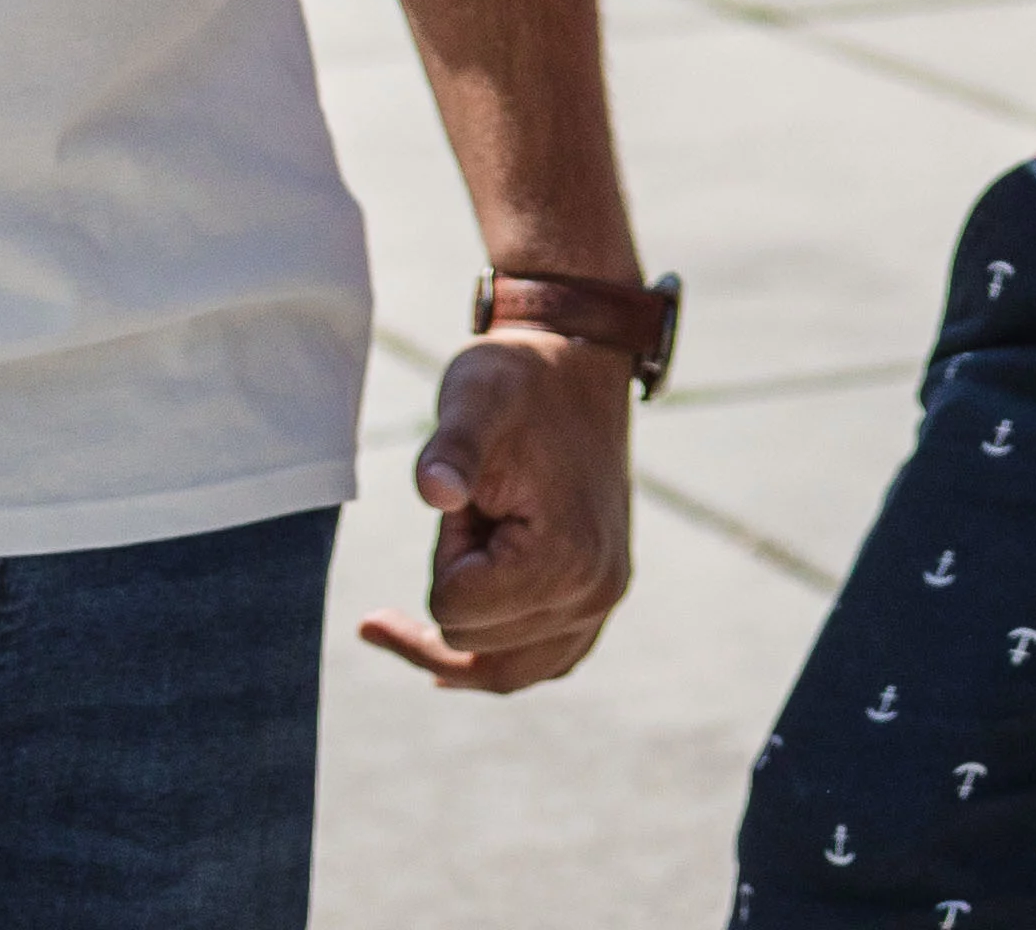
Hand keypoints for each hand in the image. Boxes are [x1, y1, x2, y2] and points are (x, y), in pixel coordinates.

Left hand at [354, 324, 638, 691]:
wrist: (578, 362)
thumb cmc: (518, 379)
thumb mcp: (475, 400)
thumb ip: (452, 449)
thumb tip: (434, 491)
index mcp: (566, 556)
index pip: (454, 611)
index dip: (446, 551)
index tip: (476, 497)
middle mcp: (594, 593)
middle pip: (472, 642)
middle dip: (458, 580)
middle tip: (484, 506)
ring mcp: (601, 602)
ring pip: (503, 674)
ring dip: (464, 629)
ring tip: (444, 573)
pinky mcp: (597, 601)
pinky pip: (539, 665)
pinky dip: (495, 661)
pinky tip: (446, 658)